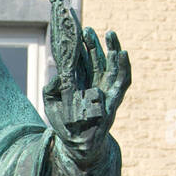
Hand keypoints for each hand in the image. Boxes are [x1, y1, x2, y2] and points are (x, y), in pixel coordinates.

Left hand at [43, 27, 130, 170]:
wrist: (76, 146)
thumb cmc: (64, 126)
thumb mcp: (51, 104)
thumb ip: (51, 88)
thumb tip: (57, 75)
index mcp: (80, 83)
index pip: (82, 60)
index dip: (81, 46)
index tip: (76, 30)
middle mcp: (94, 84)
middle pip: (96, 59)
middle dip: (93, 44)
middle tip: (87, 29)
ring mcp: (106, 91)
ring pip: (111, 65)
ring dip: (112, 49)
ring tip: (109, 33)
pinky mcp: (114, 99)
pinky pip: (122, 80)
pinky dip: (124, 66)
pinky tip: (122, 53)